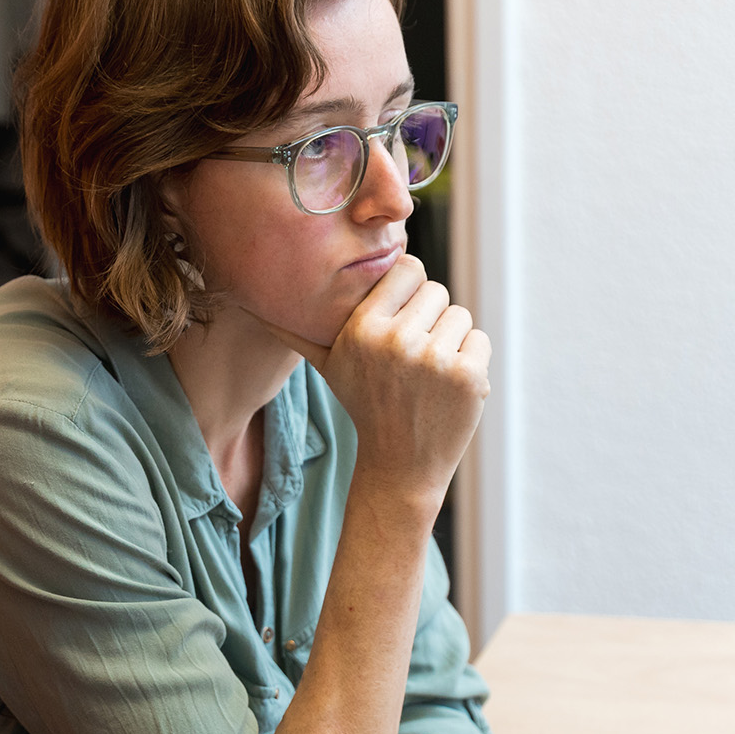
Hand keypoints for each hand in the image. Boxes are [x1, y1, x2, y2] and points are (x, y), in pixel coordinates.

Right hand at [263, 254, 490, 508]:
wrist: (400, 465)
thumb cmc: (365, 405)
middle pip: (436, 290)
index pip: (408, 268)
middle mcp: (396, 341)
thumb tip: (255, 305)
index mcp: (362, 329)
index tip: (402, 316)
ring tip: (428, 375)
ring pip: (459, 315)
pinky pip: (480, 340)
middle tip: (412, 358)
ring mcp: (435, 360)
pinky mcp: (468, 376)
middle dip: (429, 319)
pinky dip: (471, 361)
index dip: (408, 290)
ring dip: (450, 341)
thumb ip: (299, 331)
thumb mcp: (328, 367)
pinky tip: (448, 388)